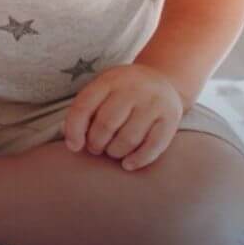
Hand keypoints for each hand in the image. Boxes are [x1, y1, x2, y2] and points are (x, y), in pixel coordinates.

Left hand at [62, 64, 185, 171]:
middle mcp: (133, 88)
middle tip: (96, 148)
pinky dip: (138, 160)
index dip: (74, 130)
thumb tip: (72, 143)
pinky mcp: (171, 118)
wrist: (163, 80)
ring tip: (112, 152)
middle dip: (96, 143)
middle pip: (106, 124)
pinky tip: (128, 164)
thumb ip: (85, 110)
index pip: (84, 106)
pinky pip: (153, 146)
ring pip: (129, 138)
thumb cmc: (122, 93)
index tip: (74, 147)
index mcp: (109, 80)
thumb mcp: (103, 89)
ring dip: (115, 152)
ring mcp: (154, 103)